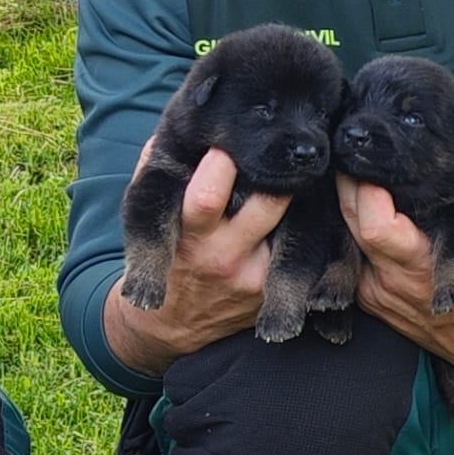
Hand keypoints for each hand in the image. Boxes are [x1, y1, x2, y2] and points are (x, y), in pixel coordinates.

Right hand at [107, 146, 289, 373]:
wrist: (174, 324)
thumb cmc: (162, 254)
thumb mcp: (143, 218)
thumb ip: (151, 174)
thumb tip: (170, 130)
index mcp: (189, 235)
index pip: (207, 198)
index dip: (221, 166)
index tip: (226, 144)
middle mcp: (224, 256)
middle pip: (268, 203)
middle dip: (276, 172)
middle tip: (281, 150)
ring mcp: (256, 274)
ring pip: (295, 221)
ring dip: (298, 192)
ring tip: (301, 171)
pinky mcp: (275, 287)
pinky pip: (300, 245)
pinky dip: (304, 221)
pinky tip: (310, 204)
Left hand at [340, 165, 453, 378]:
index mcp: (419, 267)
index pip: (374, 227)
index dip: (367, 191)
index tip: (375, 163)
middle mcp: (388, 282)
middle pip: (350, 224)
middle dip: (352, 186)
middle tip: (364, 159)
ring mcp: (373, 293)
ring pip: (345, 238)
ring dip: (352, 208)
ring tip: (368, 179)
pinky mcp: (367, 298)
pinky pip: (350, 255)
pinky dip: (356, 232)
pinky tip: (371, 212)